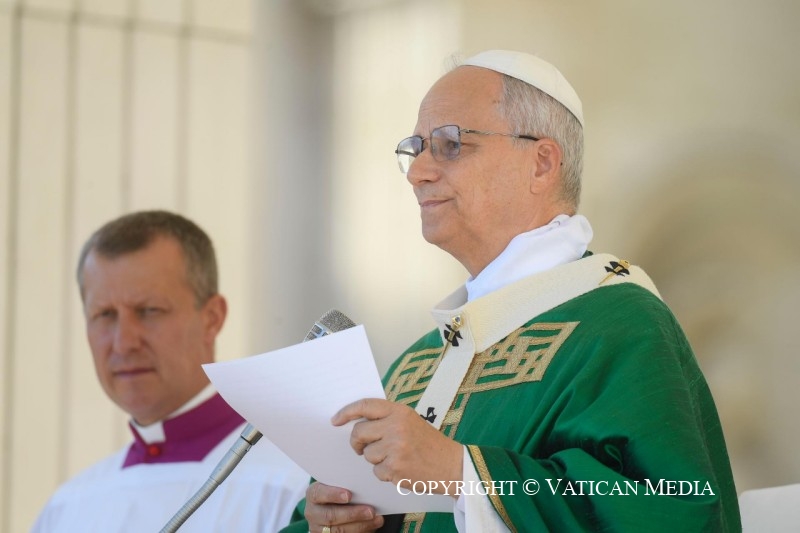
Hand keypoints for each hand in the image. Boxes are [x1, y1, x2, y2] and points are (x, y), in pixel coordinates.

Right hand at [304, 482, 383, 532]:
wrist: (333, 507)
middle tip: (370, 510)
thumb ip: (345, 483)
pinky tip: (373, 525)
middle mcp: (313, 513)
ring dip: (360, 525)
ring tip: (377, 519)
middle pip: (330, 516)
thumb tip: (364, 482)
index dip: (333, 494)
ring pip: (339, 530)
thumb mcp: (337, 485)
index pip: (318, 493)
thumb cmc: (338, 491)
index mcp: (313, 495)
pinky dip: (362, 531)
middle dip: (352, 514)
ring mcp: (319, 528)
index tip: (348, 495)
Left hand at [332, 398, 462, 493]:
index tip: (336, 420)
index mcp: (400, 411)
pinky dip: (385, 473)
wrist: (452, 465)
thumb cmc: (429, 443)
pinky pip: (376, 471)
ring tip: (395, 458)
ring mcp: (395, 448)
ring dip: (376, 459)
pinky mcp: (395, 468)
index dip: (347, 412)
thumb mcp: (410, 421)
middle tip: (360, 447)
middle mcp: (396, 427)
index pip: (365, 405)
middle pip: (359, 432)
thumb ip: (387, 419)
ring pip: (367, 454)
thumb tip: (356, 424)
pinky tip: (401, 469)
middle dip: (356, 442)